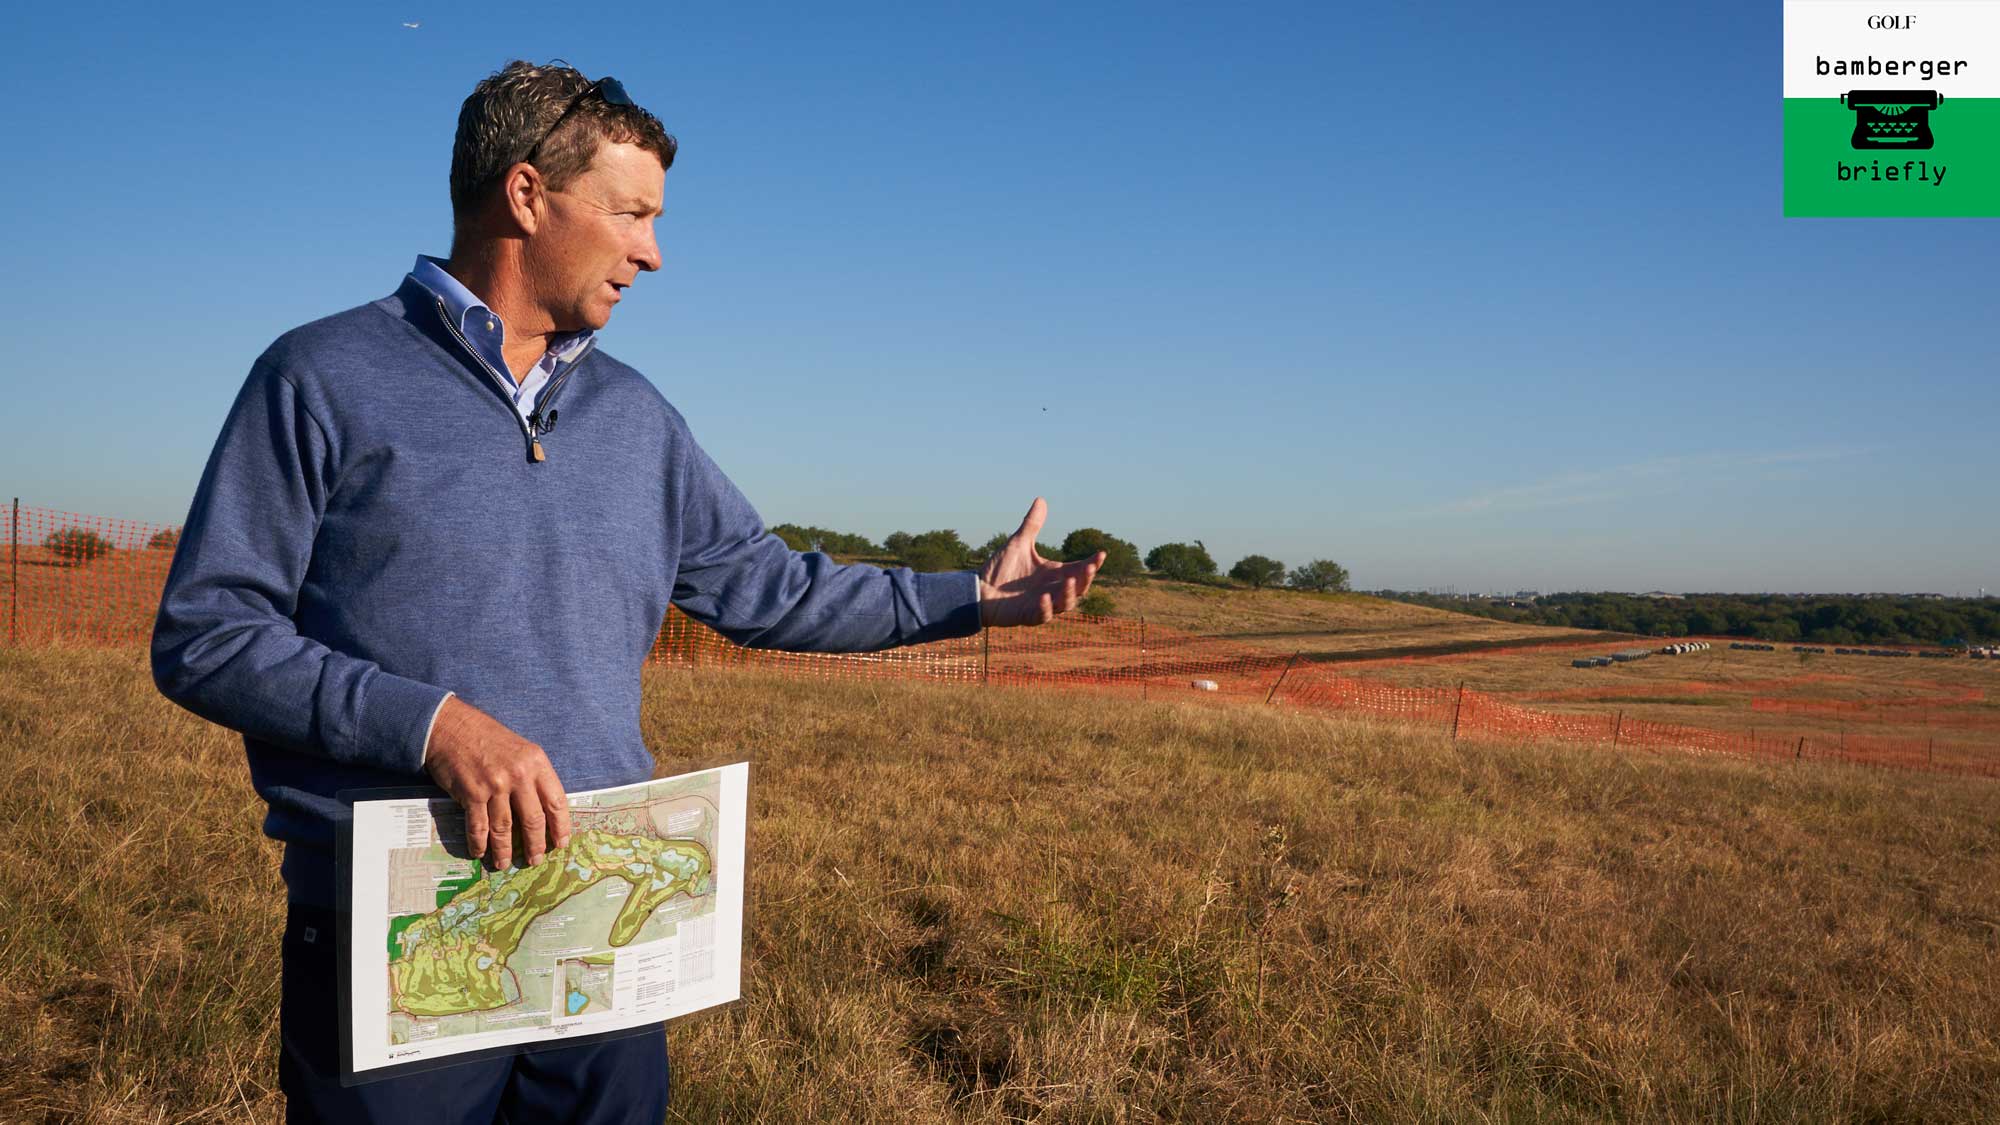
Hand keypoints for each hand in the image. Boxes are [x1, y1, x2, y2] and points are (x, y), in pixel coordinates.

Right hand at [422, 696, 571, 869]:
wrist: (453, 727)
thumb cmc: (488, 739)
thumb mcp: (521, 750)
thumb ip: (534, 776)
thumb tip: (543, 811)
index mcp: (537, 763)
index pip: (556, 802)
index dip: (560, 827)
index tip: (561, 844)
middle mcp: (519, 775)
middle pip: (533, 820)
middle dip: (535, 845)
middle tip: (534, 860)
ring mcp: (495, 785)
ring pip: (504, 828)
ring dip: (504, 850)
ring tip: (504, 863)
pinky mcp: (472, 794)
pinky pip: (478, 827)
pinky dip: (479, 843)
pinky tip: (480, 852)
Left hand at [977, 497, 1102, 627]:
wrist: (979, 590)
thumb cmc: (1000, 570)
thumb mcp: (1019, 543)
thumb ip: (1032, 525)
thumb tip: (1041, 499)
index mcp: (1054, 574)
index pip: (1079, 569)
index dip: (1092, 563)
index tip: (1101, 553)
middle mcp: (1052, 590)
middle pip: (1078, 588)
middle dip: (1086, 578)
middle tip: (1090, 567)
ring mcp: (1042, 605)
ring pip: (1065, 604)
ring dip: (1069, 593)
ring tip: (1069, 581)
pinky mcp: (1028, 616)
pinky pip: (1042, 615)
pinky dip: (1045, 608)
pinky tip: (1045, 597)